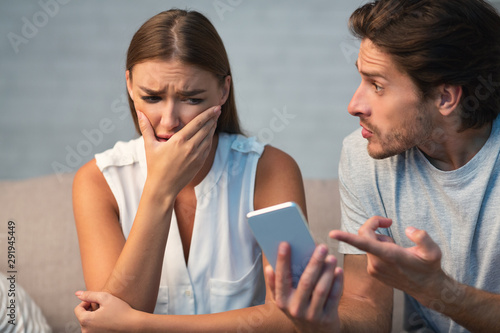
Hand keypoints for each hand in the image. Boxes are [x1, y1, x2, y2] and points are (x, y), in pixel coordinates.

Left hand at [74, 291, 139, 332]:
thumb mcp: (105, 298)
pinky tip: (108, 320)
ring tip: (106, 313)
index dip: (86, 302)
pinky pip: (94, 329)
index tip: (96, 300)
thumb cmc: (121, 311)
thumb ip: (89, 295)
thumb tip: (77, 294)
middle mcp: (86, 331)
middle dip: (90, 310)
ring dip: (94, 317)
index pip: (78, 309)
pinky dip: (98, 324)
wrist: (133, 325)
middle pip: (83, 317)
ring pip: (88, 323)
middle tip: (103, 306)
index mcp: (86, 321)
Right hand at [137, 105, 220, 195]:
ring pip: (208, 138)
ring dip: (212, 128)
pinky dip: (210, 139)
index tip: (215, 107)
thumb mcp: (149, 145)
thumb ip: (146, 127)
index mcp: (179, 141)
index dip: (208, 114)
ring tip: (215, 119)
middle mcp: (190, 147)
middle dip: (213, 118)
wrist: (163, 187)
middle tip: (218, 109)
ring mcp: (197, 156)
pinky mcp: (199, 163)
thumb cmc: (154, 166)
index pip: (197, 123)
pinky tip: (210, 134)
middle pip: (206, 128)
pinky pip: (207, 148)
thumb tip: (139, 112)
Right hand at [265, 242, 342, 332]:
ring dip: (327, 271)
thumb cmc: (298, 309)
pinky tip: (338, 270)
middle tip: (320, 247)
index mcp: (282, 301)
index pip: (282, 278)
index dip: (283, 261)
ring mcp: (312, 315)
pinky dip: (337, 283)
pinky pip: (333, 297)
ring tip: (331, 257)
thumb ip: (275, 284)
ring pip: (321, 289)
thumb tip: (269, 267)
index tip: (285, 243)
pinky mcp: (327, 318)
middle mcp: (296, 309)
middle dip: (314, 262)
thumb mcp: (283, 300)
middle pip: (306, 282)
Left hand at [329, 216, 445, 305]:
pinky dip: (378, 248)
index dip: (346, 237)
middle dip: (374, 225)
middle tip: (388, 222)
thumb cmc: (429, 267)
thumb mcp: (433, 251)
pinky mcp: (372, 271)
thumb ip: (422, 237)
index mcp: (388, 255)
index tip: (332, 233)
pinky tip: (392, 256)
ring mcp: (373, 268)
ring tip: (396, 247)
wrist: (426, 288)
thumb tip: (408, 229)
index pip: (363, 243)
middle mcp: (376, 262)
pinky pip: (370, 251)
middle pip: (364, 234)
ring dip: (380, 239)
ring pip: (368, 242)